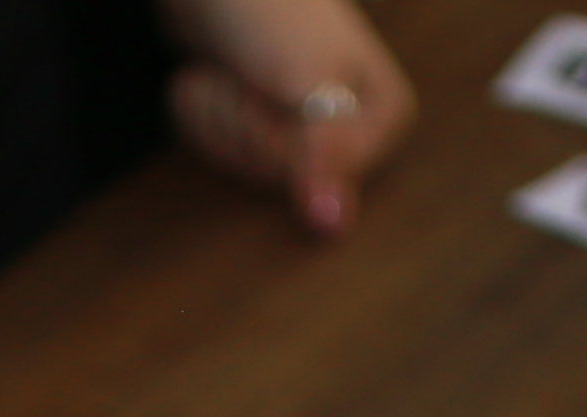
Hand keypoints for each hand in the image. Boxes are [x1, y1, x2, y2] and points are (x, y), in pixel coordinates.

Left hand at [162, 0, 416, 231]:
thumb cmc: (270, 8)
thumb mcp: (305, 78)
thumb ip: (323, 154)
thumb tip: (334, 225)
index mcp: (384, 115)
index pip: (327, 180)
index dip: (288, 141)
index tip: (281, 92)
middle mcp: (348, 129)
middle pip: (284, 180)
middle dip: (248, 126)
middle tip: (249, 77)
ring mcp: (298, 130)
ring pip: (247, 169)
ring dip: (220, 116)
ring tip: (227, 72)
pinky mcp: (255, 126)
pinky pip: (221, 154)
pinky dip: (202, 114)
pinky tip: (208, 78)